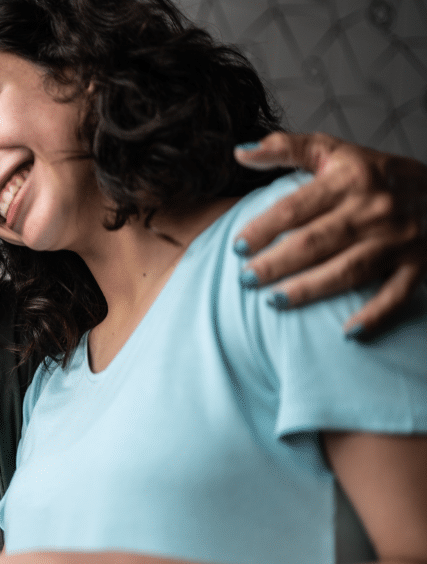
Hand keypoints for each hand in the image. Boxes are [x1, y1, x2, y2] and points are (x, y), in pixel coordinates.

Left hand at [233, 132, 426, 336]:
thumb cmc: (376, 174)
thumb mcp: (334, 151)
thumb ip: (287, 149)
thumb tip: (240, 154)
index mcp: (350, 179)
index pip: (295, 207)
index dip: (262, 228)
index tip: (237, 246)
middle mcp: (375, 209)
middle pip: (315, 242)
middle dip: (275, 263)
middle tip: (244, 279)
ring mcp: (398, 239)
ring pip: (347, 270)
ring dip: (309, 289)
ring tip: (273, 301)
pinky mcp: (418, 263)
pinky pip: (395, 294)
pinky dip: (374, 315)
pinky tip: (347, 332)